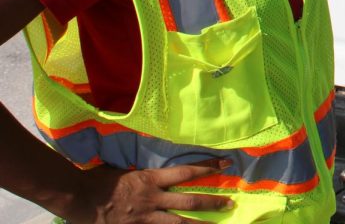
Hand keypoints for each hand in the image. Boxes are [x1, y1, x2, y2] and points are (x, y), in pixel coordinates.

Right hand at [64, 160, 233, 222]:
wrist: (78, 198)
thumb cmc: (100, 180)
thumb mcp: (126, 170)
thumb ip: (144, 174)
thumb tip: (157, 170)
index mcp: (150, 179)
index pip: (186, 171)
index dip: (208, 167)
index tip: (226, 163)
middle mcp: (152, 199)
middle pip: (189, 202)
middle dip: (212, 203)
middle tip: (230, 203)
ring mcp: (144, 218)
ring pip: (178, 223)